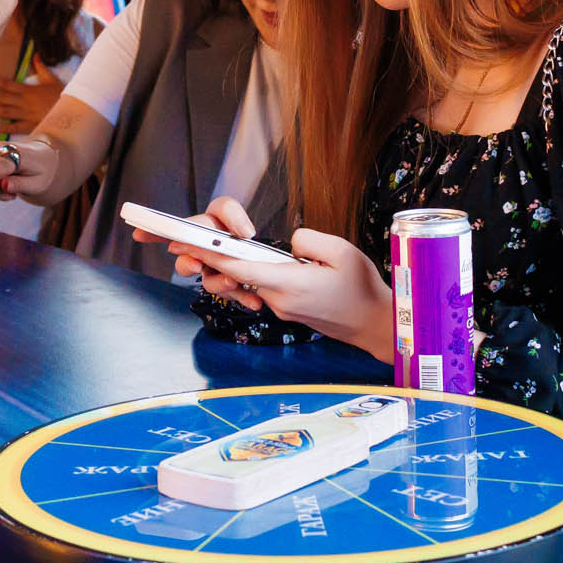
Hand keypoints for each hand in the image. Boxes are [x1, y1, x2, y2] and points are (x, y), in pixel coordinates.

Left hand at [0, 55, 64, 134]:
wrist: (72, 113)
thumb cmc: (61, 96)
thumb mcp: (52, 80)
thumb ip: (42, 68)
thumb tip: (36, 55)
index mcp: (28, 90)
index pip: (7, 84)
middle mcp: (24, 102)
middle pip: (2, 98)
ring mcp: (26, 114)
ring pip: (5, 112)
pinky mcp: (30, 125)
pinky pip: (16, 127)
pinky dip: (5, 127)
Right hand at [0, 136, 56, 198]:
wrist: (37, 157)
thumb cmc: (38, 173)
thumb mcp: (37, 184)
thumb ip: (20, 184)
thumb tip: (4, 185)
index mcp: (20, 154)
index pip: (4, 164)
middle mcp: (1, 148)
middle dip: (0, 192)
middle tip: (15, 193)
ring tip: (10, 185)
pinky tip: (2, 182)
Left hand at [150, 200, 393, 359]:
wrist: (376, 325)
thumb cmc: (363, 288)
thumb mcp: (343, 252)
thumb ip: (309, 239)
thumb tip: (289, 240)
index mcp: (289, 284)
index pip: (239, 268)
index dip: (210, 253)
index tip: (185, 241)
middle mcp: (278, 299)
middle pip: (237, 275)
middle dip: (213, 256)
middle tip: (186, 237)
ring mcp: (281, 307)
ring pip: (248, 283)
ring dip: (232, 266)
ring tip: (216, 247)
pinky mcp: (287, 310)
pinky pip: (262, 289)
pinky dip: (251, 276)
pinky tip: (252, 264)